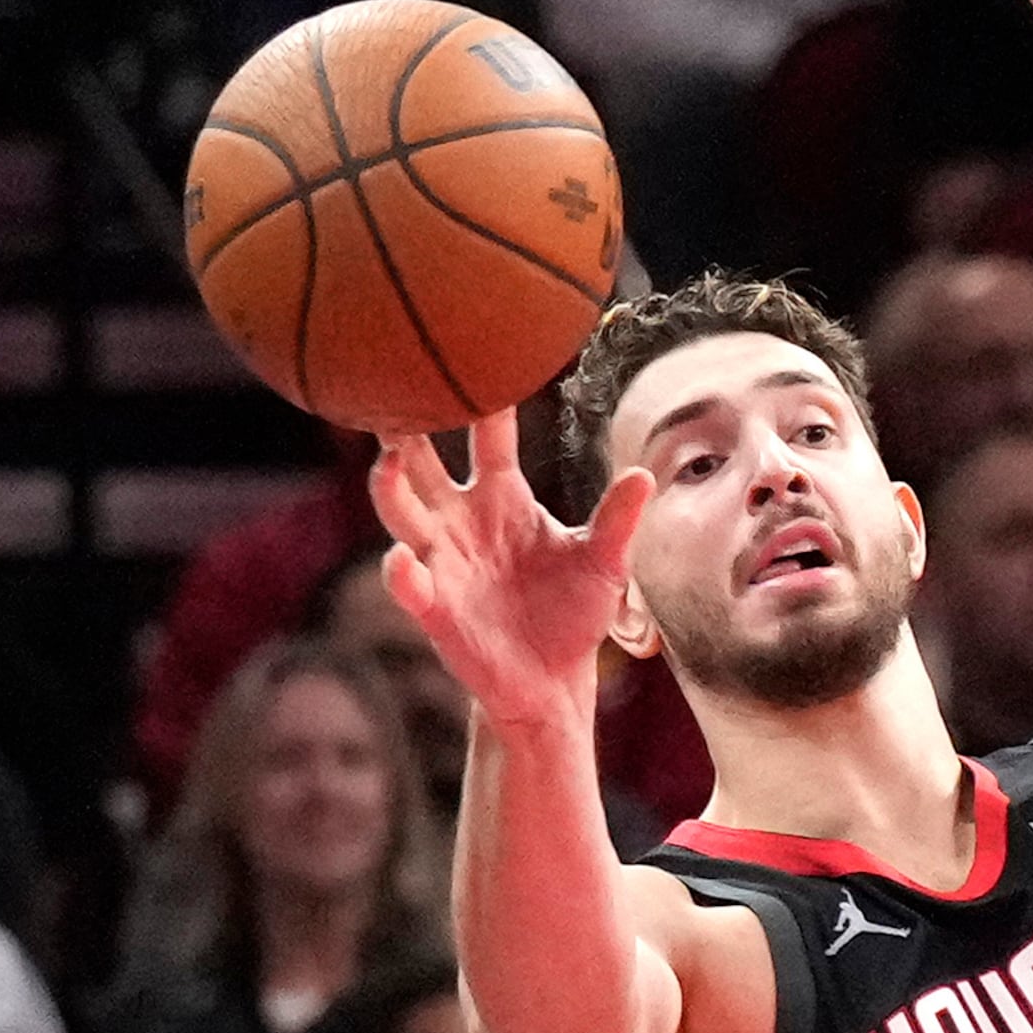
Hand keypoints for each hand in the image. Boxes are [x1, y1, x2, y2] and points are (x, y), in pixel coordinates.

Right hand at [369, 405, 654, 733]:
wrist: (556, 683)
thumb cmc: (573, 613)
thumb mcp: (604, 563)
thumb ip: (617, 520)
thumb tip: (644, 474)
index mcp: (502, 497)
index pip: (487, 435)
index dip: (484, 398)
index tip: (474, 349)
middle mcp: (462, 520)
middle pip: (423, 462)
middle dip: (405, 428)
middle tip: (390, 387)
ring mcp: (444, 561)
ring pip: (403, 514)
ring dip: (391, 489)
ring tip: (388, 461)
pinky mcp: (437, 609)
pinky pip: (410, 585)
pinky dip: (402, 573)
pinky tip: (404, 560)